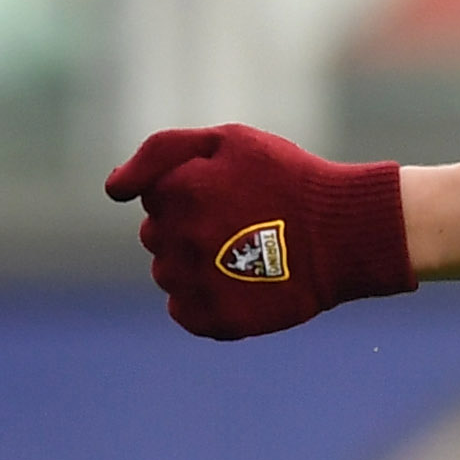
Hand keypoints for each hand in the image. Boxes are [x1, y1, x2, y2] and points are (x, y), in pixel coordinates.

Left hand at [103, 125, 416, 338]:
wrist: (347, 233)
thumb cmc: (289, 179)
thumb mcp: (230, 141)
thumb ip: (161, 151)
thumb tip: (113, 189)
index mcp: (178, 191)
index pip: (152, 198)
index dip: (189, 193)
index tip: (228, 195)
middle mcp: (179, 239)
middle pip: (156, 239)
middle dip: (186, 230)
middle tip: (239, 226)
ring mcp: (195, 282)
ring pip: (167, 276)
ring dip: (193, 267)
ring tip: (242, 257)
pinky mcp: (216, 318)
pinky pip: (183, 313)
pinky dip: (203, 302)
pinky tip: (237, 285)